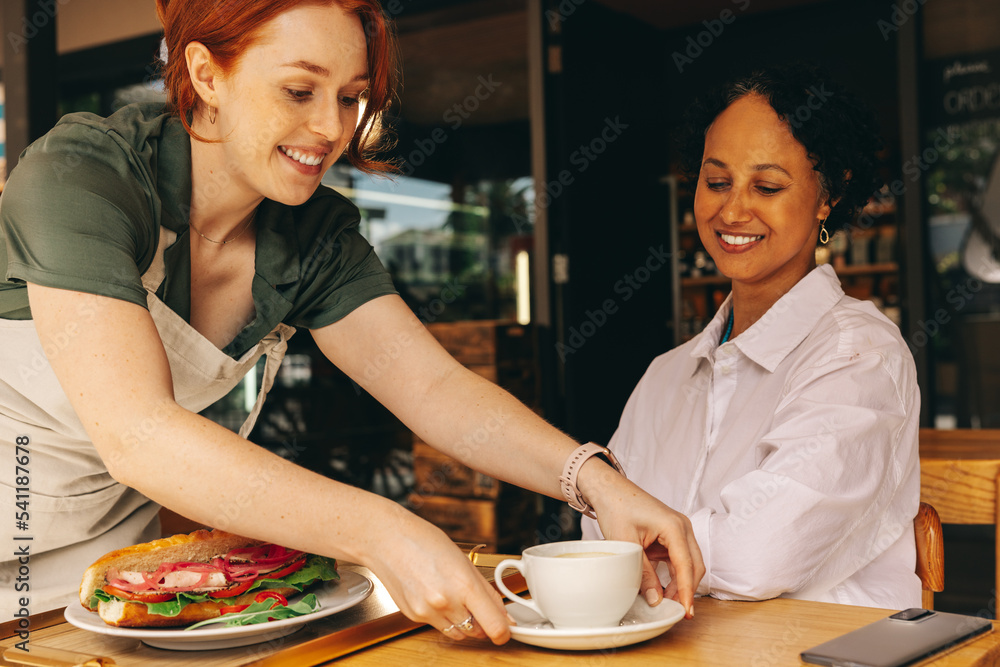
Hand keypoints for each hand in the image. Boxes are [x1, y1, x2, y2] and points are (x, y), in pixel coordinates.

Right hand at [361, 510, 511, 643]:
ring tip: (456, 599)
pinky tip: (436, 595)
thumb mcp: (464, 560)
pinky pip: (438, 626)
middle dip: (483, 624)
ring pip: (458, 633)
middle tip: (481, 609)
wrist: (387, 540)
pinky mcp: (414, 616)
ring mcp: (428, 612)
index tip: (506, 630)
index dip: (504, 632)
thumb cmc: (424, 541)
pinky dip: (443, 617)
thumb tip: (501, 613)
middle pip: (477, 632)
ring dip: (464, 623)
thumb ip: (485, 591)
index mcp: (464, 585)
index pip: (494, 625)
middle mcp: (446, 602)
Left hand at [582, 461, 704, 616]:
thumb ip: (644, 573)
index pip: (687, 566)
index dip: (686, 591)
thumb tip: (655, 599)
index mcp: (674, 527)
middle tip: (678, 611)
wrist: (609, 490)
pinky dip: (673, 573)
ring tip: (667, 601)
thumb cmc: (617, 508)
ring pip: (688, 562)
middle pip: (694, 565)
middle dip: (687, 589)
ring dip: (680, 582)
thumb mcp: (628, 544)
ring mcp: (678, 529)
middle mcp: (682, 527)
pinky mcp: (671, 533)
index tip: (686, 611)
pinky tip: (663, 587)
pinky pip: (678, 557)